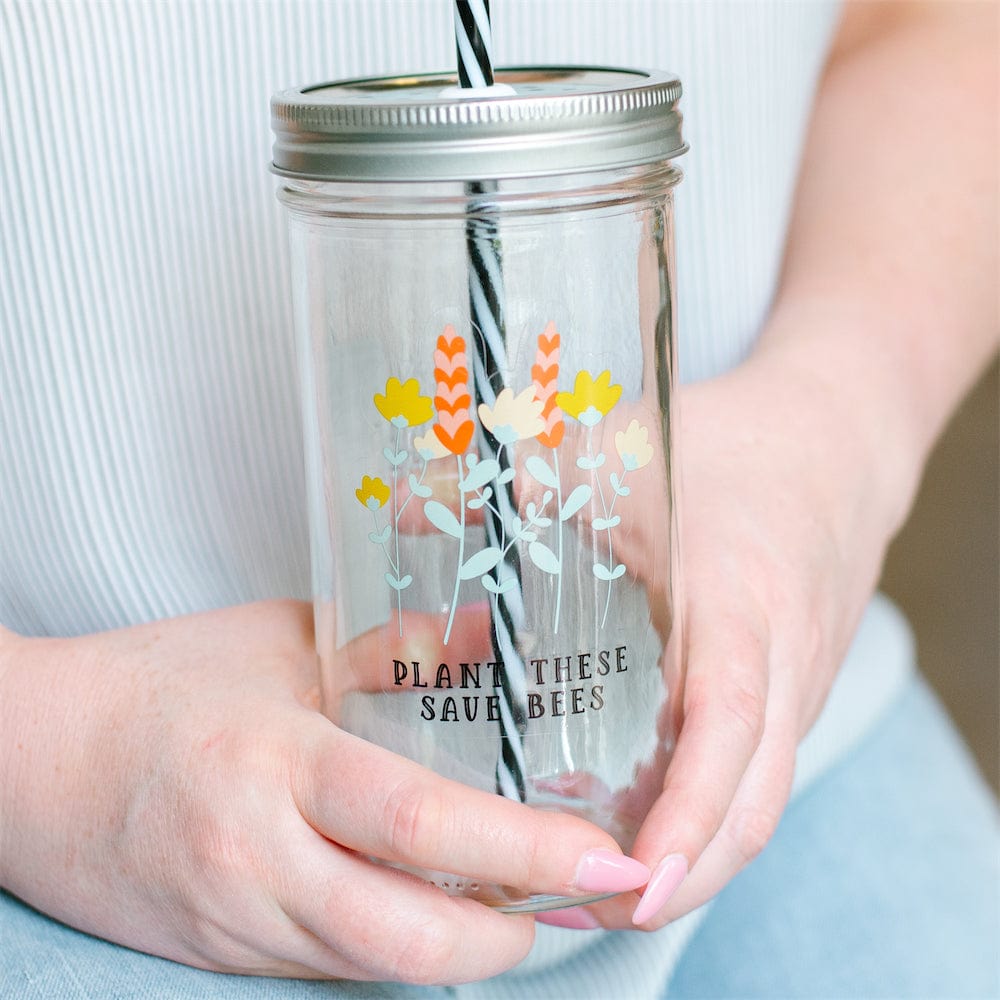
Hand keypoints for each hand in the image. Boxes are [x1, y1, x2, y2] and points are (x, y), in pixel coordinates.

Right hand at [0, 601, 649, 982]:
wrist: (30, 761)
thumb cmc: (157, 684)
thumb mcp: (277, 641)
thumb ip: (385, 645)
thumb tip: (487, 639)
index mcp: (276, 761)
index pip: (419, 824)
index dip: (525, 852)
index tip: (604, 858)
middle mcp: (258, 859)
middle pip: (411, 939)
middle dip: (516, 939)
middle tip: (579, 897)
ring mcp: (237, 922)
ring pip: (377, 971)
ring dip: (464, 952)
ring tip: (522, 907)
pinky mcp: (221, 956)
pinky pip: (331, 971)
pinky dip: (397, 953)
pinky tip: (431, 912)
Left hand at [553, 351, 895, 929]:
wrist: (831, 443)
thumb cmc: (726, 447)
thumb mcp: (623, 450)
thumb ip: (517, 480)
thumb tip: (402, 506)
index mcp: (739, 600)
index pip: (728, 725)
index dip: (687, 812)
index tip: (634, 880)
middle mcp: (782, 658)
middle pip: (755, 799)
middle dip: (683, 879)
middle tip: (585, 916)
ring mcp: (800, 681)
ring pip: (763, 799)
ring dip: (696, 862)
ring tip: (603, 896)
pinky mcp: (797, 689)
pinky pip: (762, 771)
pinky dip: (710, 818)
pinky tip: (646, 825)